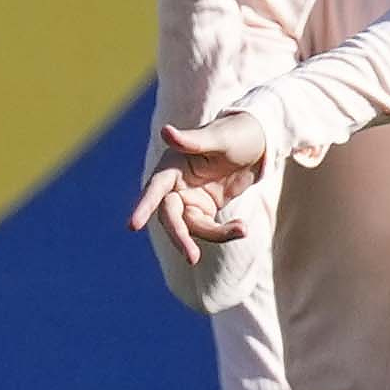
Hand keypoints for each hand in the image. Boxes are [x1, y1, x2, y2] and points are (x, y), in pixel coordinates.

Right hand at [129, 110, 273, 262]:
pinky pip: (208, 228)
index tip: (133, 226)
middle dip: (180, 236)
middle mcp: (175, 184)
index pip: (155, 189)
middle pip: (170, 216)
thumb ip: (193, 141)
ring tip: (242, 229)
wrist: (257, 143)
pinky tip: (241, 228)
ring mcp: (189, 199)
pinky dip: (223, 233)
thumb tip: (165, 131)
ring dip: (214, 234)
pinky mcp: (204, 209)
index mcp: (172, 165)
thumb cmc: (236, 134)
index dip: (144, 206)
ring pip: (191, 226)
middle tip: (192, 258)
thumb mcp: (219, 138)